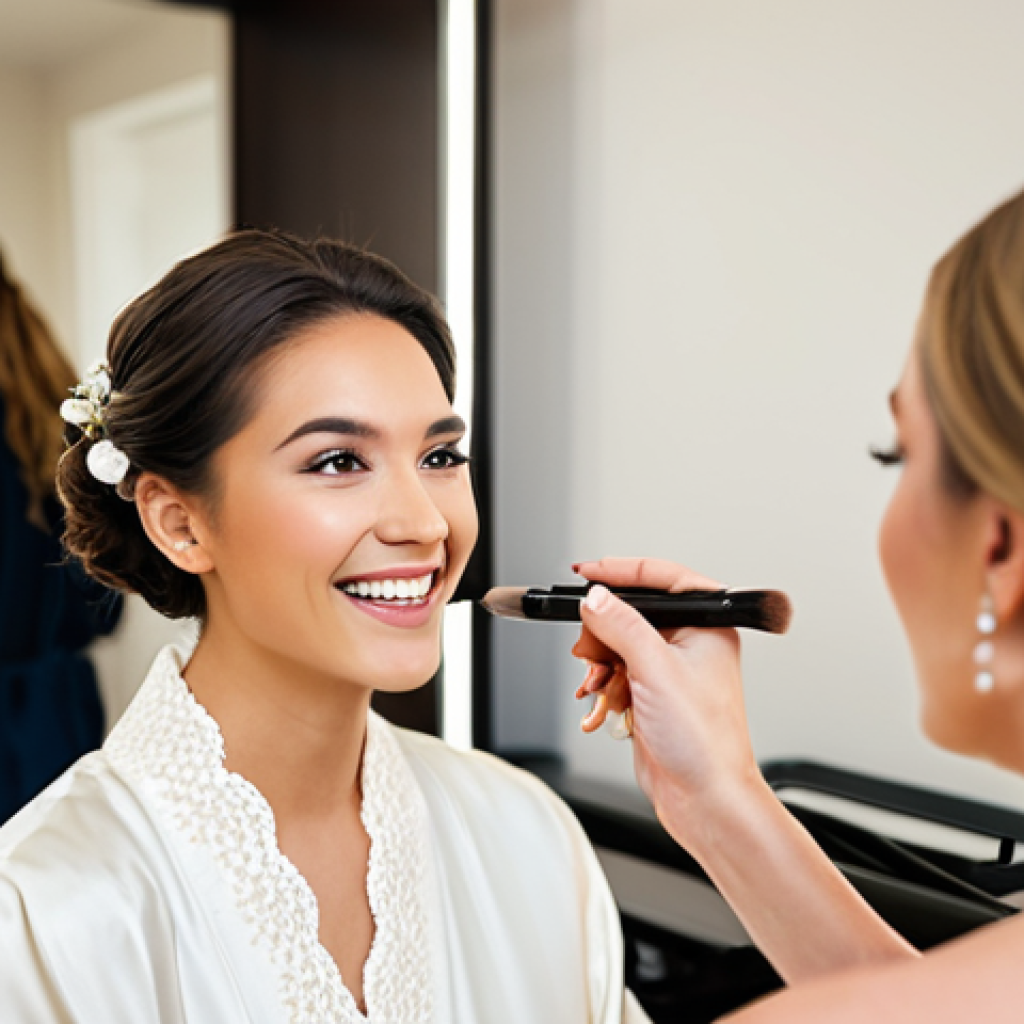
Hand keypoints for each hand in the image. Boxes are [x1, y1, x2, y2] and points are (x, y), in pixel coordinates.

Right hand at [573, 558, 763, 842]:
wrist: (704, 799)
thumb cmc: (705, 742)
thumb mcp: (657, 671)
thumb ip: (622, 626)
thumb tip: (596, 597)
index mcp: (707, 624)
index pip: (661, 578)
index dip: (620, 572)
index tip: (586, 573)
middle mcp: (689, 642)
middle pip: (630, 612)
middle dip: (604, 634)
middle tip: (591, 650)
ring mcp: (669, 669)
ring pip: (616, 644)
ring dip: (601, 665)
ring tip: (603, 687)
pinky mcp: (652, 693)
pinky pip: (615, 673)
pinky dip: (604, 686)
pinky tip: (606, 705)